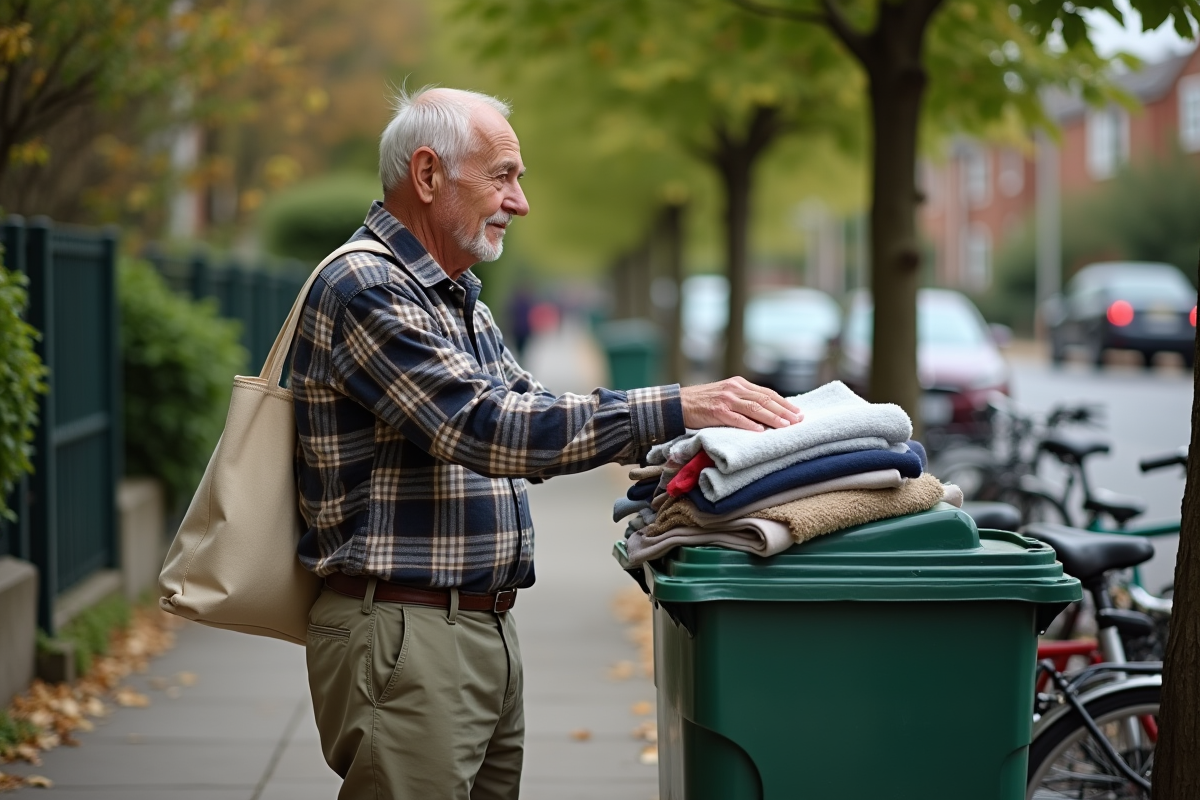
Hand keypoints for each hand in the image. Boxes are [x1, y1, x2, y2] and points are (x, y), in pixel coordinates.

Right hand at [679, 377, 802, 431]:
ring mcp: (725, 399)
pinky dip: (749, 424)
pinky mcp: (716, 410)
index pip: (767, 393)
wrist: (678, 403)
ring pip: (754, 408)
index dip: (784, 403)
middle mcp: (734, 389)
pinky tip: (760, 430)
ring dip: (772, 417)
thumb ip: (743, 400)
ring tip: (785, 426)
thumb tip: (767, 413)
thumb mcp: (725, 395)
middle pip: (765, 399)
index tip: (798, 412)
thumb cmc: (703, 402)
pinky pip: (736, 418)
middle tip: (798, 420)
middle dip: (784, 410)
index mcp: (739, 384)